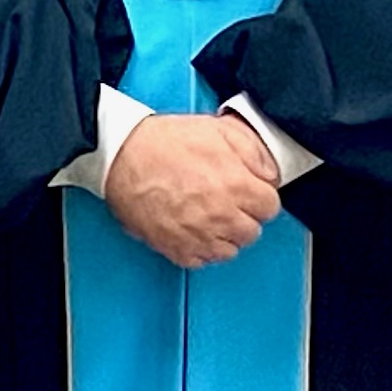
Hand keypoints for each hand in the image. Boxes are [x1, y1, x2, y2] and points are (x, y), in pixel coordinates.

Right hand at [101, 112, 280, 269]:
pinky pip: (203, 261)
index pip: (271, 207)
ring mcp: (198, 236)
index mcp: (236, 185)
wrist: (121, 155)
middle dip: (244, 215)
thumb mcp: (217, 129)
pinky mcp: (176, 249)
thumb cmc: (164, 142)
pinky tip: (193, 228)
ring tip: (209, 215)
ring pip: (230, 250)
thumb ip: (254, 151)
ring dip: (224, 234)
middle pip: (252, 231)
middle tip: (227, 200)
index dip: (260, 196)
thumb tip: (271, 173)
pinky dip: (201, 248)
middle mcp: (221, 216)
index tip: (249, 191)